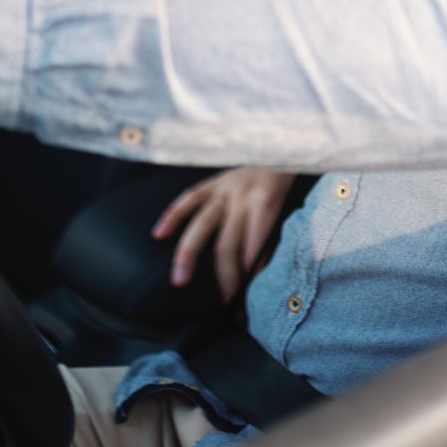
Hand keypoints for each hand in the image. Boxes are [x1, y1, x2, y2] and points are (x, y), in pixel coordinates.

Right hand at [151, 168, 296, 299]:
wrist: (283, 144)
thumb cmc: (287, 182)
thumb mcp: (289, 207)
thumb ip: (271, 237)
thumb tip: (256, 274)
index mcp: (266, 203)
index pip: (252, 247)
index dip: (246, 275)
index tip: (242, 299)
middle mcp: (242, 196)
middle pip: (227, 243)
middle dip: (223, 275)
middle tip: (221, 302)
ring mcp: (224, 188)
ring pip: (201, 224)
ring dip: (188, 254)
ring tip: (178, 280)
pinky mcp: (214, 181)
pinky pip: (189, 198)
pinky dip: (172, 215)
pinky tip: (158, 234)